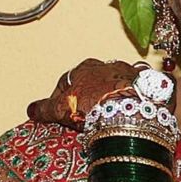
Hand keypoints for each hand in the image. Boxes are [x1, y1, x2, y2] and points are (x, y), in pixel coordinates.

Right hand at [27, 59, 175, 129]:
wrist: (130, 109)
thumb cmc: (93, 105)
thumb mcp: (62, 108)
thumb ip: (45, 108)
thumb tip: (31, 109)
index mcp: (84, 68)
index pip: (68, 82)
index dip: (64, 99)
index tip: (64, 114)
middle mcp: (108, 65)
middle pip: (96, 81)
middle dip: (92, 95)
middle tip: (90, 116)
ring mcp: (130, 72)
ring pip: (119, 84)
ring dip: (116, 96)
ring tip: (115, 114)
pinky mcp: (149, 82)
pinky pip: (142, 90)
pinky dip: (138, 98)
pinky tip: (136, 110)